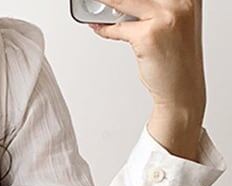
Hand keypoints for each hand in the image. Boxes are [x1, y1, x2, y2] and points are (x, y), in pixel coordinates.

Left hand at [89, 0, 205, 159]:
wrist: (182, 87)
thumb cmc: (176, 59)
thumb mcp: (172, 24)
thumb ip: (153, 9)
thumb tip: (122, 4)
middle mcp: (180, 2)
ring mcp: (165, 18)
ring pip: (125, 2)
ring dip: (106, 3)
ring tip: (94, 2)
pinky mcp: (148, 36)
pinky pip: (118, 29)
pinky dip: (105, 29)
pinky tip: (97, 26)